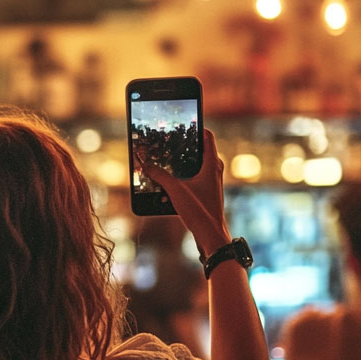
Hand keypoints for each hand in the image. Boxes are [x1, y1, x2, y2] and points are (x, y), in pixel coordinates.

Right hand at [143, 128, 230, 255]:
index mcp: (211, 164)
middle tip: (169, 142)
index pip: (207, 136)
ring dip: (182, 164)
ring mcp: (212, 183)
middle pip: (199, 150)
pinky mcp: (207, 194)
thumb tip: (146, 165)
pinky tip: (169, 184)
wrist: (211, 236)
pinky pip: (194, 179)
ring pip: (196, 165)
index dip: (196, 127)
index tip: (183, 122)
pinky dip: (183, 178)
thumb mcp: (176, 190)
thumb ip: (160, 176)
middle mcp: (214, 171)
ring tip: (165, 162)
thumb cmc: (200, 212)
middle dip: (184, 146)